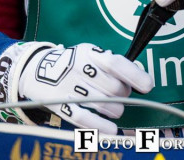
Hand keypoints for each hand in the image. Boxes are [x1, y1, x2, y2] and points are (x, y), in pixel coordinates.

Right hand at [17, 43, 152, 132]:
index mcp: (89, 53)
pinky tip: (111, 130)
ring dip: (115, 109)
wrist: (35, 70)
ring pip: (103, 104)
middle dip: (124, 94)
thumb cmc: (72, 63)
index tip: (148, 85)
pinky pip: (84, 118)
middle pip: (113, 87)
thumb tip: (138, 73)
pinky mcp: (61, 105)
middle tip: (122, 94)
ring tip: (114, 108)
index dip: (134, 74)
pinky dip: (100, 126)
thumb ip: (111, 63)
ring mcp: (69, 87)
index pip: (115, 62)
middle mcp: (79, 68)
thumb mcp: (89, 54)